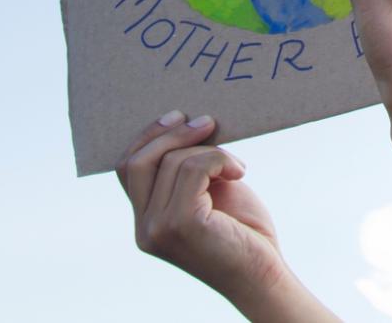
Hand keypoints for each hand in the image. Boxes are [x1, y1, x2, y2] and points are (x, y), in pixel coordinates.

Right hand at [116, 112, 286, 307]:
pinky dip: (219, 159)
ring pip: (171, 162)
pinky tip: (240, 171)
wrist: (263, 274)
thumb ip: (188, 168)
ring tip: (235, 163)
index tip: (178, 117)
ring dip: (209, 150)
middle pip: (137, 161)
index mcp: (145, 222)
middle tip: (207, 121)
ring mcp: (158, 229)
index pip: (128, 169)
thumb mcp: (208, 192)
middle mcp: (144, 228)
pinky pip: (193, 169)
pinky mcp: (180, 224)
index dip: (148, 137)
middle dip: (170, 133)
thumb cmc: (241, 232)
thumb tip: (187, 122)